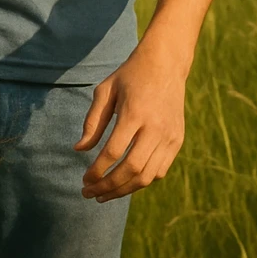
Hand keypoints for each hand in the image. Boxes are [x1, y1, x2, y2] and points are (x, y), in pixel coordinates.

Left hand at [75, 38, 187, 201]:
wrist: (166, 63)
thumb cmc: (131, 75)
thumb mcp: (105, 91)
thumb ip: (92, 122)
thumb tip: (79, 150)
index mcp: (134, 113)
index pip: (113, 152)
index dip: (96, 171)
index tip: (84, 180)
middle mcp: (155, 127)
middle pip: (130, 169)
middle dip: (107, 187)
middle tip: (89, 193)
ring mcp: (169, 135)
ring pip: (147, 176)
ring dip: (123, 190)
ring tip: (104, 194)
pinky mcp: (177, 139)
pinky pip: (160, 170)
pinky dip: (142, 181)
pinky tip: (126, 181)